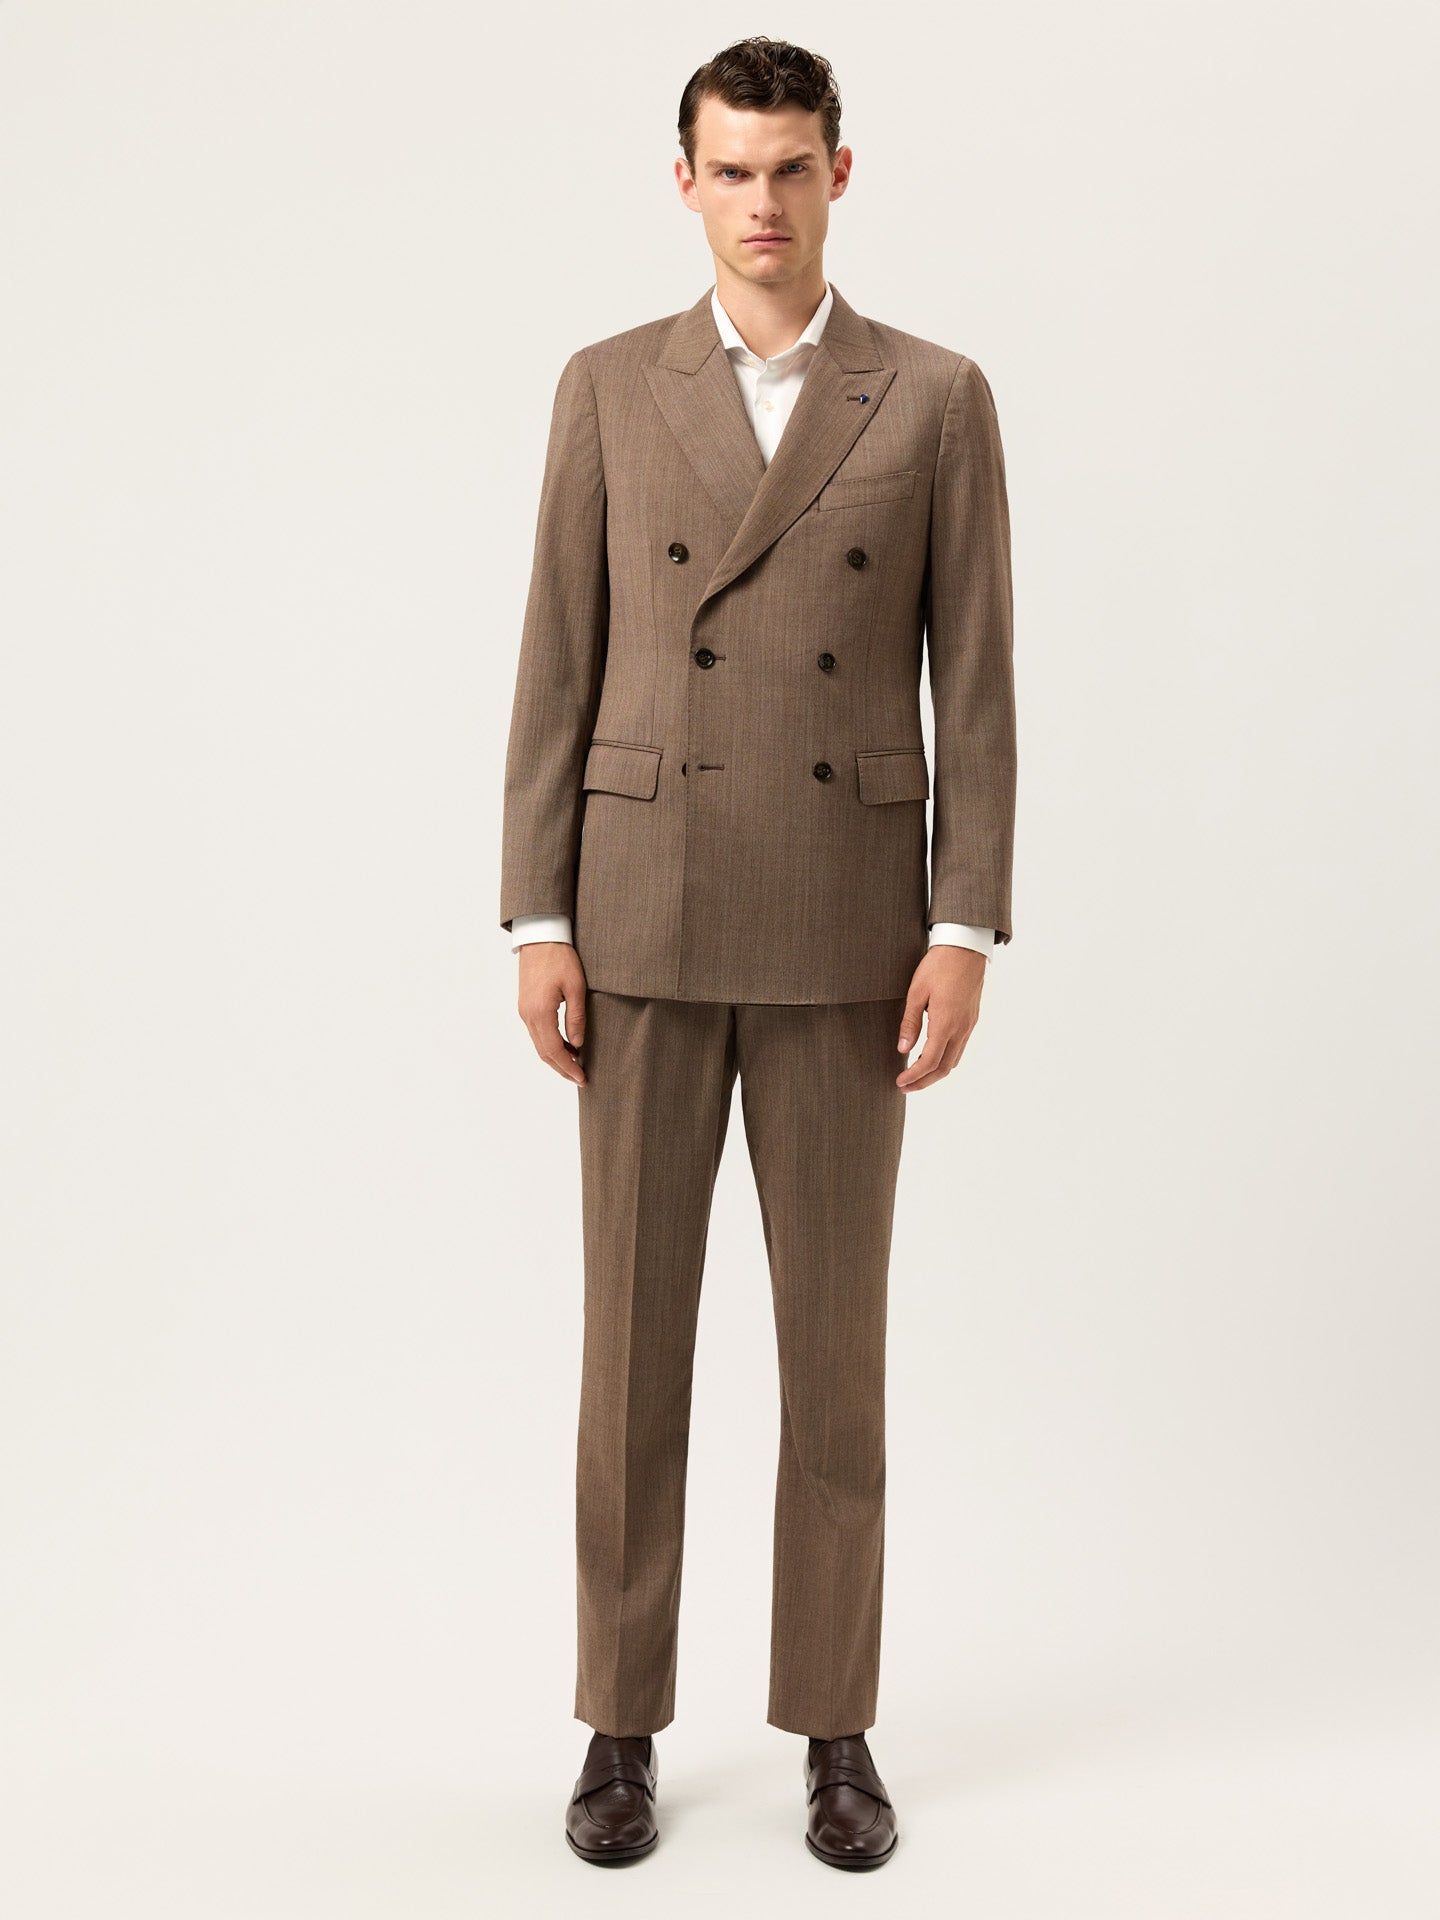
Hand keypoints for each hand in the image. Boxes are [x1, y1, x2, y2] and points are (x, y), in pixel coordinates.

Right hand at [516, 942, 587, 1085]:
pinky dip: (551, 1044)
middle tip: (580, 1079)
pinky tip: (566, 1046)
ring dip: (556, 1058)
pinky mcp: (526, 1005)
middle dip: (562, 1068)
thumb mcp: (576, 987)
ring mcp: (524, 1011)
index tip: (582, 1078)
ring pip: (539, 1044)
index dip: (569, 1067)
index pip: (554, 1050)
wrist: (540, 937)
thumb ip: (576, 1018)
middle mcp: (528, 1015)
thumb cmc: (560, 958)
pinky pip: (537, 1033)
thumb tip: (577, 1045)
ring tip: (576, 1066)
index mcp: (540, 1012)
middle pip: (544, 1052)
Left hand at [896, 946, 985, 1091]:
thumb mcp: (916, 993)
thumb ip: (909, 1023)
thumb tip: (902, 1049)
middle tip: (905, 1086)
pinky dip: (945, 1059)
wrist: (965, 947)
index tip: (899, 1082)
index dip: (914, 1076)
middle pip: (943, 1068)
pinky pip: (960, 1048)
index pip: (929, 1061)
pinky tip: (932, 1056)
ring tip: (916, 1075)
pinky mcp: (971, 1019)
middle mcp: (960, 1028)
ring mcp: (968, 1024)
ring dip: (935, 1072)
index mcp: (945, 1023)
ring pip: (953, 1060)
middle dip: (924, 1081)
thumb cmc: (938, 966)